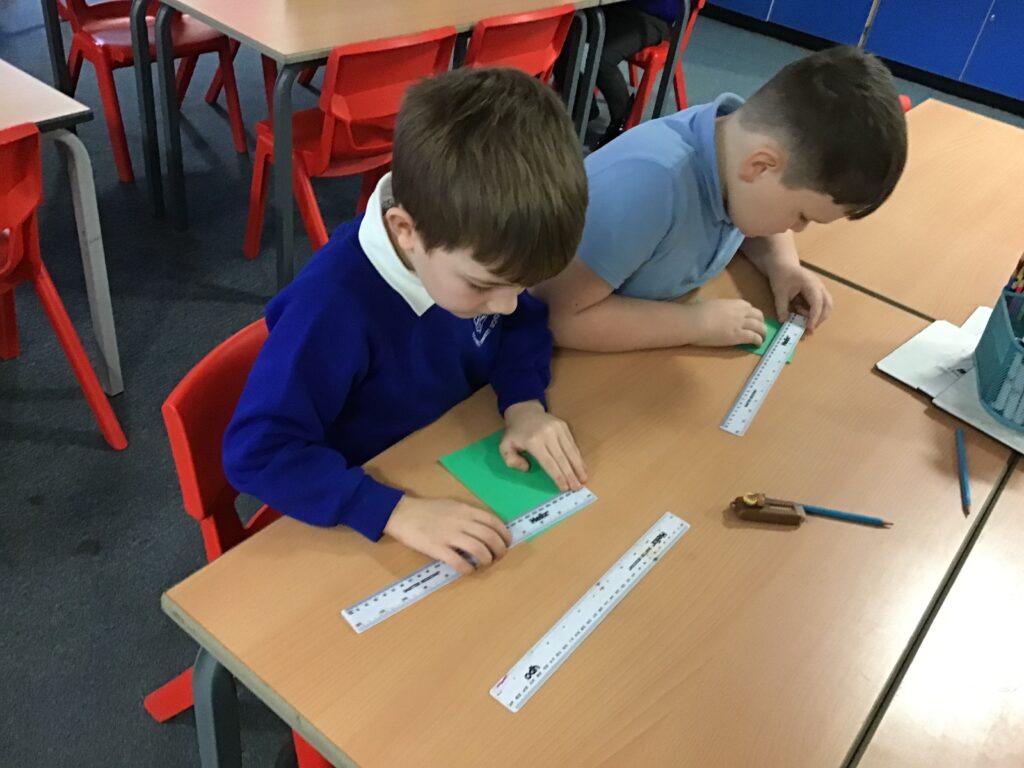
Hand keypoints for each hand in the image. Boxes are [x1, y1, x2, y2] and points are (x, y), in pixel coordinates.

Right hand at [383, 496, 511, 574]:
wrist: (402, 513)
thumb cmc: (427, 510)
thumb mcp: (452, 505)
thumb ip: (468, 515)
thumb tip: (486, 528)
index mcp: (465, 510)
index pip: (493, 521)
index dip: (504, 534)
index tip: (507, 542)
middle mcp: (460, 521)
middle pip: (490, 537)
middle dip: (500, 549)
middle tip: (499, 556)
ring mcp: (449, 535)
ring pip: (479, 549)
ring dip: (487, 560)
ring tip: (485, 563)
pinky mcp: (437, 549)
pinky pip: (459, 562)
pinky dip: (469, 568)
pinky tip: (469, 570)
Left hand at [501, 401, 586, 491]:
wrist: (524, 410)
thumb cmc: (515, 433)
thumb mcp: (504, 446)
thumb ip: (511, 460)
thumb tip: (527, 468)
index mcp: (533, 442)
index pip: (548, 462)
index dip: (557, 476)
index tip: (564, 488)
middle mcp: (547, 435)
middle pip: (562, 459)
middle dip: (570, 475)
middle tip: (577, 488)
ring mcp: (558, 429)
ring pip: (570, 451)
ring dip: (578, 466)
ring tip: (583, 479)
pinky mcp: (564, 426)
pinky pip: (573, 444)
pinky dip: (578, 456)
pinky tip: (582, 466)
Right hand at [688, 299, 765, 346]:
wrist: (695, 321)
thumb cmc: (697, 312)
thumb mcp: (712, 305)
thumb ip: (720, 309)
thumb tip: (718, 313)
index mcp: (732, 303)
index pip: (748, 306)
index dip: (751, 313)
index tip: (751, 317)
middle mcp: (740, 312)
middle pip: (757, 315)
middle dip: (761, 321)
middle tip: (760, 328)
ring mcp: (740, 324)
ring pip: (759, 326)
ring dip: (763, 332)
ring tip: (763, 338)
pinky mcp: (739, 336)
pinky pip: (753, 337)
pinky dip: (758, 340)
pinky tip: (758, 344)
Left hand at [768, 265, 832, 330]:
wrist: (782, 264)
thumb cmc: (781, 275)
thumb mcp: (779, 292)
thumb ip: (781, 307)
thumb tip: (783, 321)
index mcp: (812, 285)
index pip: (817, 304)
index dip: (814, 318)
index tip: (809, 328)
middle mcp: (819, 287)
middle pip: (827, 306)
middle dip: (819, 319)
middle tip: (808, 328)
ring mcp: (819, 289)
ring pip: (826, 306)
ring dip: (816, 315)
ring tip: (799, 313)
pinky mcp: (816, 292)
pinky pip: (819, 304)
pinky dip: (812, 311)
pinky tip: (798, 308)